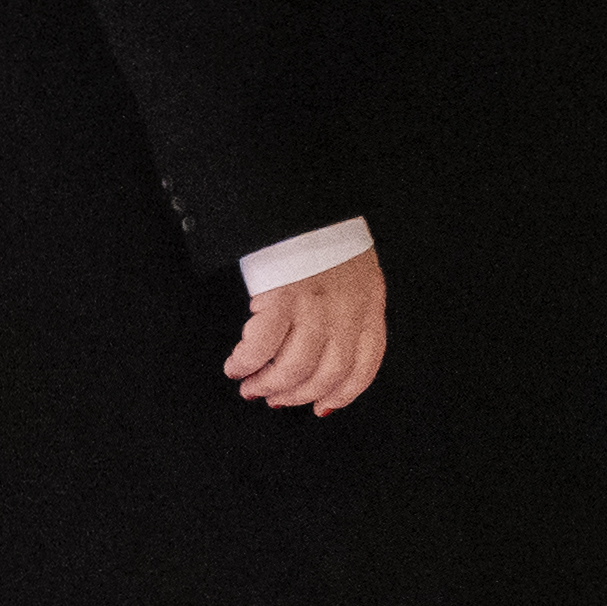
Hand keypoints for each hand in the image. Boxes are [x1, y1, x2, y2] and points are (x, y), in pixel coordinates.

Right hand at [225, 249, 388, 416]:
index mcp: (370, 300)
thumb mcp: (355, 271)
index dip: (344, 392)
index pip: (367, 362)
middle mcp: (348, 306)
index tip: (322, 407)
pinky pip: (262, 345)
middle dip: (297, 394)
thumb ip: (348, 308)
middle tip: (273, 398)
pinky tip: (236, 365)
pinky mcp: (282, 295)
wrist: (301, 198)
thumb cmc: (322, 236)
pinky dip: (246, 362)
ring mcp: (316, 302)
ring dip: (270, 385)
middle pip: (329, 371)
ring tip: (251, 386)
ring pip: (296, 366)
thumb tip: (323, 353)